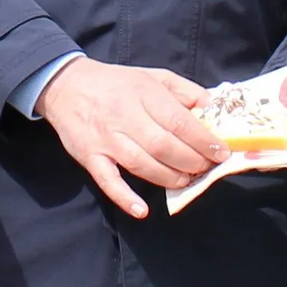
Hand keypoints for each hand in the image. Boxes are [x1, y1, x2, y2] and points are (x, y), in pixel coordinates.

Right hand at [36, 57, 221, 217]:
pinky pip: (108, 180)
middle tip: (206, 168)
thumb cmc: (116, 83)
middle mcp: (124, 116)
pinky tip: (142, 210)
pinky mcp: (90, 157)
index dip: (203, 140)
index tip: (220, 152)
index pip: (179, 121)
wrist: (66, 86)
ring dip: (169, 178)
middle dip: (191, 161)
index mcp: (143, 93)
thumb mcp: (152, 76)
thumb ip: (184, 90)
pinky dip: (124, 197)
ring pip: (142, 164)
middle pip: (164, 146)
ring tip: (186, 181)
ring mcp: (106, 139)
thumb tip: (211, 106)